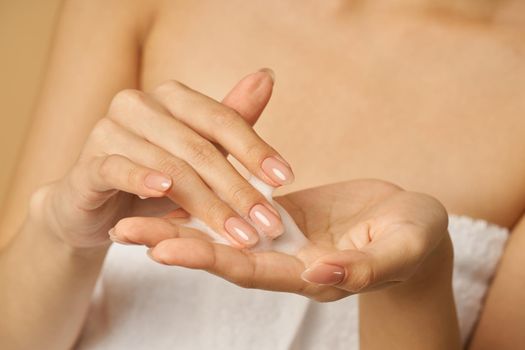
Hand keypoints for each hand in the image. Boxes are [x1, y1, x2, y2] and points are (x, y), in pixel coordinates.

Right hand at [29, 69, 292, 248]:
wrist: (97, 202)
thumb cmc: (155, 173)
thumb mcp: (197, 151)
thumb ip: (230, 121)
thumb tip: (267, 76)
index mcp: (172, 97)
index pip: (222, 119)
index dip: (256, 149)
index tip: (285, 179)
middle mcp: (140, 105)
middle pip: (200, 148)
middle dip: (239, 190)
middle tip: (268, 223)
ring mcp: (110, 130)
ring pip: (168, 166)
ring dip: (208, 204)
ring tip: (240, 234)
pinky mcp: (89, 162)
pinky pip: (119, 169)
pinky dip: (142, 180)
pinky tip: (163, 192)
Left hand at [110, 179, 448, 301]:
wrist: (414, 227)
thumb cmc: (415, 238)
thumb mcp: (402, 249)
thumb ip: (364, 266)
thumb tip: (318, 270)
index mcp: (313, 273)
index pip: (252, 268)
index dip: (210, 259)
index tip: (164, 249)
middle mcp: (288, 261)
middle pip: (224, 255)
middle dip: (175, 243)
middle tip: (124, 231)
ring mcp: (283, 239)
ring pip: (226, 232)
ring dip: (180, 223)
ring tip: (132, 215)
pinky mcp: (285, 216)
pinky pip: (240, 209)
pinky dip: (209, 202)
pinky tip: (178, 192)